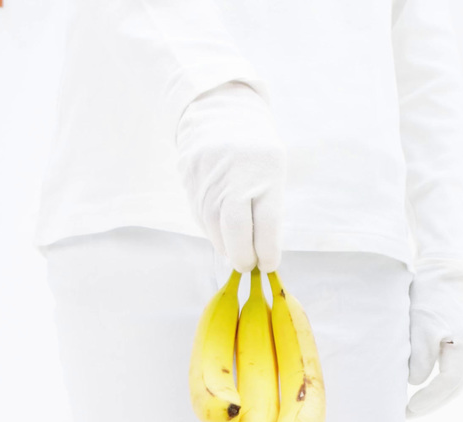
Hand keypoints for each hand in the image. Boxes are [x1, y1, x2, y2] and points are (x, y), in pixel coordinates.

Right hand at [175, 81, 285, 272]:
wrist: (219, 115)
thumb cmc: (255, 151)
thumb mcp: (273, 171)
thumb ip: (269, 208)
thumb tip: (262, 251)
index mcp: (266, 171)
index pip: (267, 225)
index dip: (268, 253)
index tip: (268, 264)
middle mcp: (235, 176)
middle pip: (236, 232)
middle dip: (243, 257)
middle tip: (248, 263)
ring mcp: (209, 179)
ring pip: (215, 229)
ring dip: (226, 246)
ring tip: (236, 248)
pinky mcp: (190, 182)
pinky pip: (201, 218)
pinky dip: (213, 231)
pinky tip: (221, 228)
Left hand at [406, 269, 462, 417]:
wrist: (444, 271)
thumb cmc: (429, 295)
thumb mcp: (420, 323)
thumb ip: (419, 355)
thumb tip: (416, 382)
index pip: (450, 381)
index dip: (430, 398)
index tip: (410, 407)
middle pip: (456, 387)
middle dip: (433, 403)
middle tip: (408, 414)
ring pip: (457, 382)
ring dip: (437, 397)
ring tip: (414, 407)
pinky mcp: (462, 344)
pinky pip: (455, 373)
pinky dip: (441, 386)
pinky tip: (424, 390)